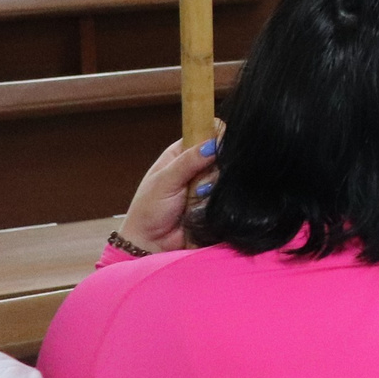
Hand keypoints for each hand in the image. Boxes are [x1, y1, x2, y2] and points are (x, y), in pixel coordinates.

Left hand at [117, 129, 220, 254]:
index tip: (218, 147)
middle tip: (197, 184)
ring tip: (194, 200)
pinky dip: (218, 201)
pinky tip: (203, 209)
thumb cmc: (149, 211)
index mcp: (181, 153)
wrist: (151, 246)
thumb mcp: (164, 182)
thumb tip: (212, 143)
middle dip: (212, 169)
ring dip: (213, 188)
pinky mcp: (218, 202)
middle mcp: (198, 166)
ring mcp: (210, 185)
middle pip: (222, 154)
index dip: (216, 136)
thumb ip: (188, 162)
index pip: (206, 132)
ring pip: (227, 175)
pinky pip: (229, 194)